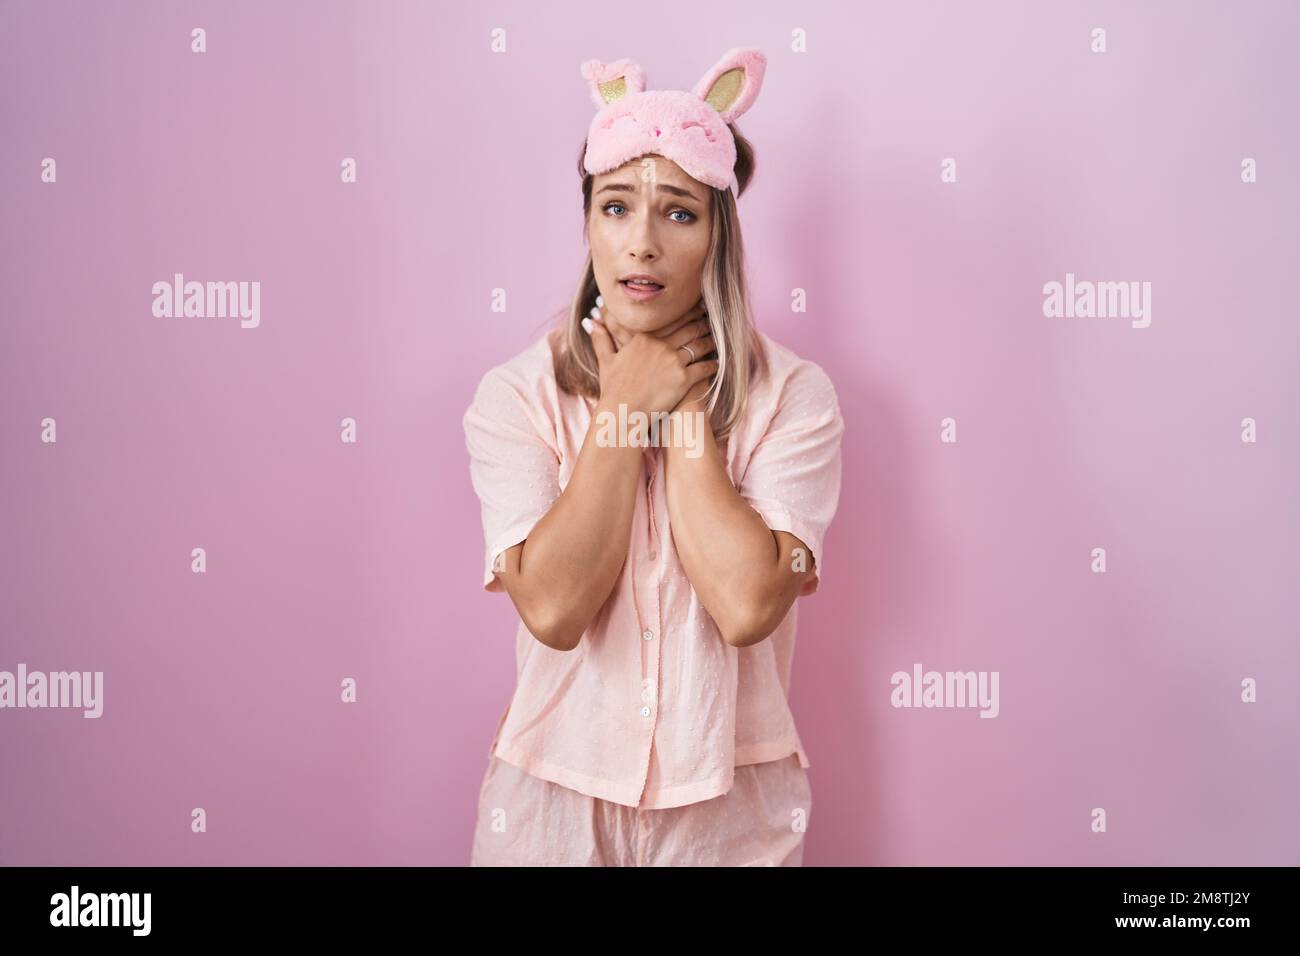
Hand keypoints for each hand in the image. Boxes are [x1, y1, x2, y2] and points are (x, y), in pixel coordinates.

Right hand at [586, 298, 718, 417]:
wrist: (623, 413)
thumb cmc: (613, 389)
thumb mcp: (606, 361)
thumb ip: (600, 339)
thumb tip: (590, 322)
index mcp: (644, 338)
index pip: (670, 320)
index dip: (685, 313)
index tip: (695, 309)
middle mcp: (660, 346)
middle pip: (688, 329)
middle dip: (702, 324)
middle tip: (712, 320)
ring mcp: (673, 362)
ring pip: (698, 346)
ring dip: (710, 341)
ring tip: (717, 339)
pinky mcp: (683, 379)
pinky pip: (704, 367)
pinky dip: (713, 364)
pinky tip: (718, 362)